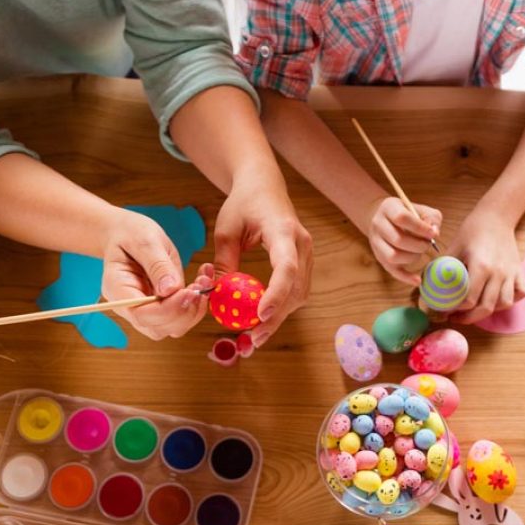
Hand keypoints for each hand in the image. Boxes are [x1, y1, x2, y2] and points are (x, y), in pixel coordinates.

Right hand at [101, 209, 210, 339]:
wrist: (127, 234)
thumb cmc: (130, 233)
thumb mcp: (144, 240)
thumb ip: (157, 265)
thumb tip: (171, 289)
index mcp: (117, 289)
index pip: (142, 315)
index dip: (169, 309)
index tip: (189, 291)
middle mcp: (129, 307)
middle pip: (159, 328)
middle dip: (185, 311)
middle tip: (201, 285)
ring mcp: (146, 311)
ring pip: (173, 327)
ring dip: (194, 310)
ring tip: (204, 281)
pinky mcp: (162, 309)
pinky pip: (181, 317)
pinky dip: (196, 304)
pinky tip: (203, 282)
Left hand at [212, 167, 312, 347]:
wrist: (264, 186)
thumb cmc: (243, 203)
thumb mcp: (225, 229)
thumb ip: (225, 261)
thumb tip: (218, 294)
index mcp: (283, 231)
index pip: (286, 268)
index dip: (276, 295)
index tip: (260, 316)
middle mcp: (301, 244)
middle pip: (295, 289)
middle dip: (276, 317)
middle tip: (254, 338)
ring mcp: (306, 255)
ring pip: (299, 295)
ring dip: (280, 317)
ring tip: (257, 335)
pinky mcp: (304, 263)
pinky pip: (297, 291)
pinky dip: (282, 308)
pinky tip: (265, 320)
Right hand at [366, 197, 440, 285]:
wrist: (383, 218)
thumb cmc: (406, 213)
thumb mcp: (419, 209)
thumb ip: (431, 218)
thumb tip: (435, 234)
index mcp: (388, 208)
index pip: (402, 218)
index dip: (420, 227)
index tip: (433, 234)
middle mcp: (378, 225)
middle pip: (397, 240)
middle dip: (418, 245)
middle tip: (428, 244)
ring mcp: (377, 243)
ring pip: (392, 256)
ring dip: (412, 258)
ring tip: (420, 252)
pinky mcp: (379, 257)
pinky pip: (391, 271)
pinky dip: (406, 277)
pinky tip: (418, 280)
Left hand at [447, 203, 524, 324]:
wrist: (495, 216)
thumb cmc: (472, 231)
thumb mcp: (453, 248)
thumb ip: (441, 270)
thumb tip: (427, 290)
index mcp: (481, 265)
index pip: (469, 299)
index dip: (455, 309)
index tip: (445, 310)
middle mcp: (498, 272)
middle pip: (486, 307)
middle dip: (469, 318)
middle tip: (456, 317)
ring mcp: (511, 272)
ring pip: (504, 304)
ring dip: (489, 310)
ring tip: (475, 308)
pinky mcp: (519, 271)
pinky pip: (520, 293)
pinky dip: (510, 299)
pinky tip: (498, 297)